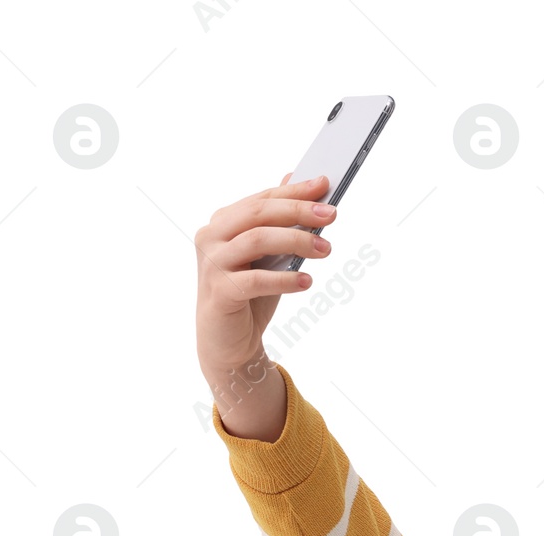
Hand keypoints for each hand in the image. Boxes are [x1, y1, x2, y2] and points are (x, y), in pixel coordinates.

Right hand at [194, 172, 333, 436]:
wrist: (228, 342)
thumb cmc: (251, 296)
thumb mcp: (270, 257)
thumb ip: (280, 224)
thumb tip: (301, 184)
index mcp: (224, 222)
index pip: (262, 199)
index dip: (293, 191)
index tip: (325, 184)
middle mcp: (212, 237)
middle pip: (258, 213)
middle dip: (298, 210)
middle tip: (332, 214)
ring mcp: (213, 264)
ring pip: (256, 240)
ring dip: (296, 241)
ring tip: (326, 248)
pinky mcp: (219, 292)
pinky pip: (254, 280)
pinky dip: (284, 279)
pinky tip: (307, 282)